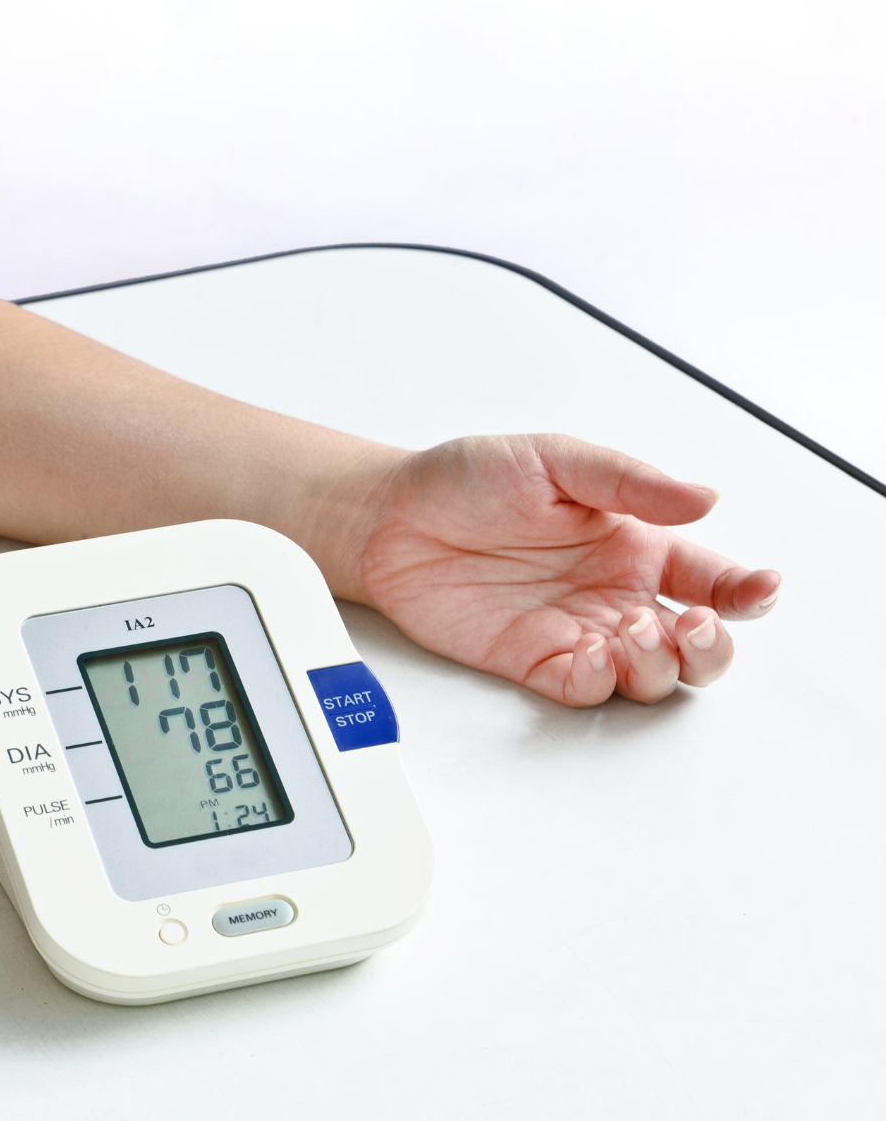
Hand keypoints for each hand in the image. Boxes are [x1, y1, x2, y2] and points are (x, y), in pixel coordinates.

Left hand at [349, 434, 780, 705]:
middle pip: (695, 642)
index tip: (759, 589)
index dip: (747, 590)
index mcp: (631, 541)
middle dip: (712, 643)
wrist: (388, 518)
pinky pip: (588, 688)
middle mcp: (611, 592)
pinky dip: (604, 679)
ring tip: (637, 628)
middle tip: (692, 620)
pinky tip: (594, 649)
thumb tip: (705, 497)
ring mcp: (576, 630)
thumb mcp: (553, 458)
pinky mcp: (533, 661)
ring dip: (662, 663)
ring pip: (652, 675)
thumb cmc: (464, 480)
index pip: (710, 576)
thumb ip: (629, 481)